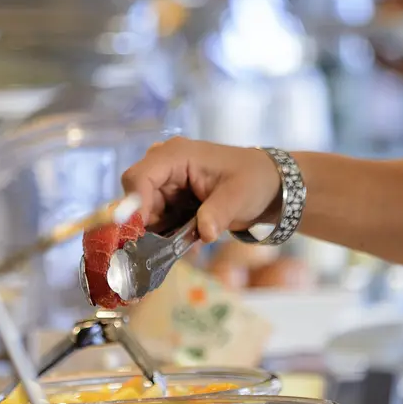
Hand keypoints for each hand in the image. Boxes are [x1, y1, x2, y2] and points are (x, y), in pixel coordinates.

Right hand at [121, 137, 282, 243]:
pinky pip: (156, 221)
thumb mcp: (240, 196)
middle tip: (164, 248)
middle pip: (136, 198)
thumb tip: (204, 232)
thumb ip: (219, 212)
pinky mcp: (170, 200)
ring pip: (143, 214)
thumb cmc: (254, 181)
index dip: (133, 205)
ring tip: (184, 244)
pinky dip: (166, 235)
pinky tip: (186, 242)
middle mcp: (164, 166)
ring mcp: (166, 183)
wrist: (269, 186)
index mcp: (177, 155)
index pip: (139, 177)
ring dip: (158, 233)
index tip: (139, 235)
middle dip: (146, 225)